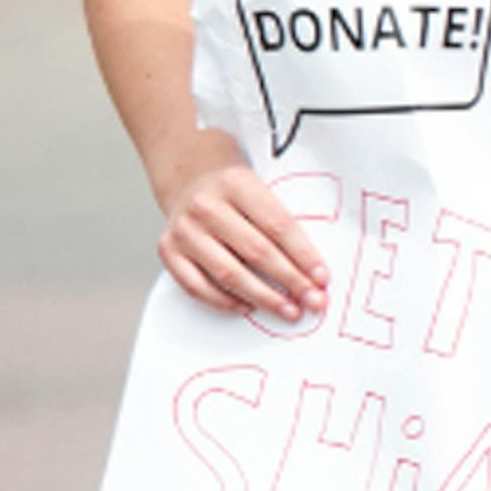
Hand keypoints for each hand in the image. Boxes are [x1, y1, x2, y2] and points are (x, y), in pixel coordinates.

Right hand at [155, 155, 327, 319]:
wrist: (190, 181)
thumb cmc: (235, 193)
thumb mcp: (262, 190)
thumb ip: (284, 224)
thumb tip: (313, 270)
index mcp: (236, 184)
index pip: (278, 225)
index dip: (304, 255)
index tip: (322, 278)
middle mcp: (206, 206)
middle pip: (256, 251)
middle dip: (290, 281)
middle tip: (313, 301)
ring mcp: (184, 230)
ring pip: (228, 273)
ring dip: (263, 297)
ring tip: (288, 310)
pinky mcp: (168, 250)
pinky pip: (197, 286)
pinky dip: (225, 301)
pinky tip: (248, 306)